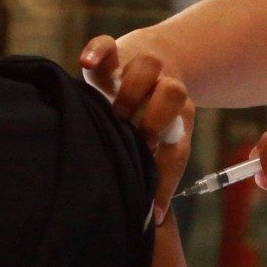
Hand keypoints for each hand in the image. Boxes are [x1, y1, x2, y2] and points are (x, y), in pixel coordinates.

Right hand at [81, 35, 192, 210]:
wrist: (158, 60)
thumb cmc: (152, 119)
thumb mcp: (160, 146)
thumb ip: (156, 175)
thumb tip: (152, 221)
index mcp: (178, 119)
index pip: (177, 147)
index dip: (164, 170)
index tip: (150, 193)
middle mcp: (162, 91)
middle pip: (173, 93)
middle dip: (156, 116)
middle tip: (137, 136)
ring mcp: (137, 70)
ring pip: (146, 67)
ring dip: (130, 90)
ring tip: (113, 111)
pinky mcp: (113, 53)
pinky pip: (107, 45)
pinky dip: (99, 51)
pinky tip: (88, 63)